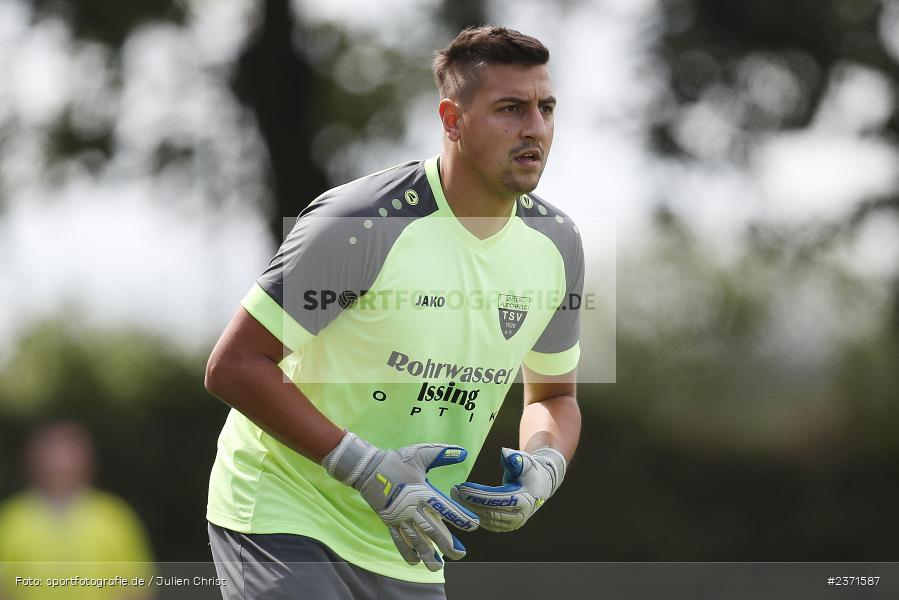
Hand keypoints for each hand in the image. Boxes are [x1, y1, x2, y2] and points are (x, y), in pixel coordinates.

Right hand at [322, 432, 478, 570]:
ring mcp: (399, 517)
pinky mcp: (389, 522)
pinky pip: (399, 540)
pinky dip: (407, 552)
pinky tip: (415, 562)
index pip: (445, 508)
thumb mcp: (421, 454)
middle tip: (460, 554)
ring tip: (439, 567)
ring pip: (416, 540)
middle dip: (447, 544)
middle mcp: (412, 508)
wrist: (367, 468)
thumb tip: (464, 453)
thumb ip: (443, 454)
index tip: (473, 526)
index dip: (460, 518)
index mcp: (422, 492)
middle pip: (432, 530)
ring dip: (428, 554)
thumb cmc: (396, 461)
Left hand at [450, 447, 565, 531]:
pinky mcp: (505, 527)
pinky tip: (462, 504)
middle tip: (453, 491)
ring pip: (485, 520)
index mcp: (523, 501)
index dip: (478, 495)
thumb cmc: (531, 471)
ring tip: (454, 495)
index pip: (496, 499)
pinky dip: (473, 514)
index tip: (462, 487)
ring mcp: (512, 524)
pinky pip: (486, 523)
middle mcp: (518, 517)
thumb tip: (506, 453)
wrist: (540, 486)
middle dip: (468, 502)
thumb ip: (517, 458)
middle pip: (488, 512)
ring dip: (468, 509)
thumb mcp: (526, 462)